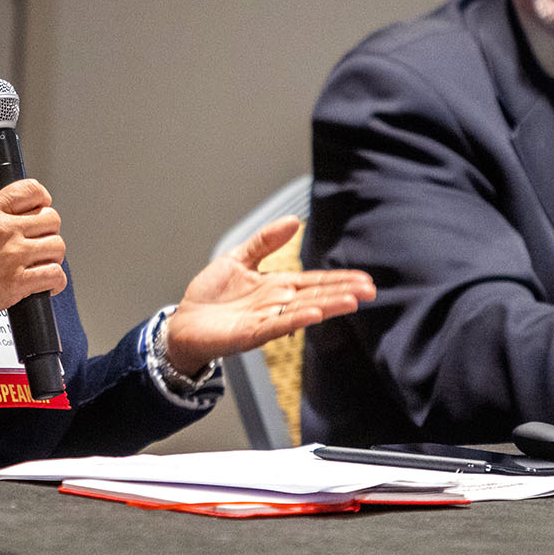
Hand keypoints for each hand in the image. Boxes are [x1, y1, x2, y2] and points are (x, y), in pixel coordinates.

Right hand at [0, 179, 66, 379]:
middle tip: (40, 242)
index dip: (42, 200)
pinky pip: (54, 276)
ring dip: (52, 257)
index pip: (30, 190)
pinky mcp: (16, 284)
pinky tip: (47, 286)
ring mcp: (12, 256)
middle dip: (49, 231)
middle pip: (51, 219)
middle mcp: (3, 229)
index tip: (41, 209)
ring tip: (43, 265)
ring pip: (57, 246)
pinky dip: (55, 282)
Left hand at [162, 216, 376, 375]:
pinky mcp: (249, 334)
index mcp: (276, 286)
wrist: (183, 322)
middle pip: (315, 296)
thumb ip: (265, 241)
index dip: (339, 280)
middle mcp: (276, 304)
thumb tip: (294, 221)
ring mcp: (265, 320)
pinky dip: (295, 320)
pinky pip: (275, 326)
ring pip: (302, 311)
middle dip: (343, 292)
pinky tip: (314, 314)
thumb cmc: (210, 296)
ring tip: (351, 301)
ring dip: (327, 306)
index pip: (315, 281)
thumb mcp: (238, 258)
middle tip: (370, 290)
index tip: (364, 279)